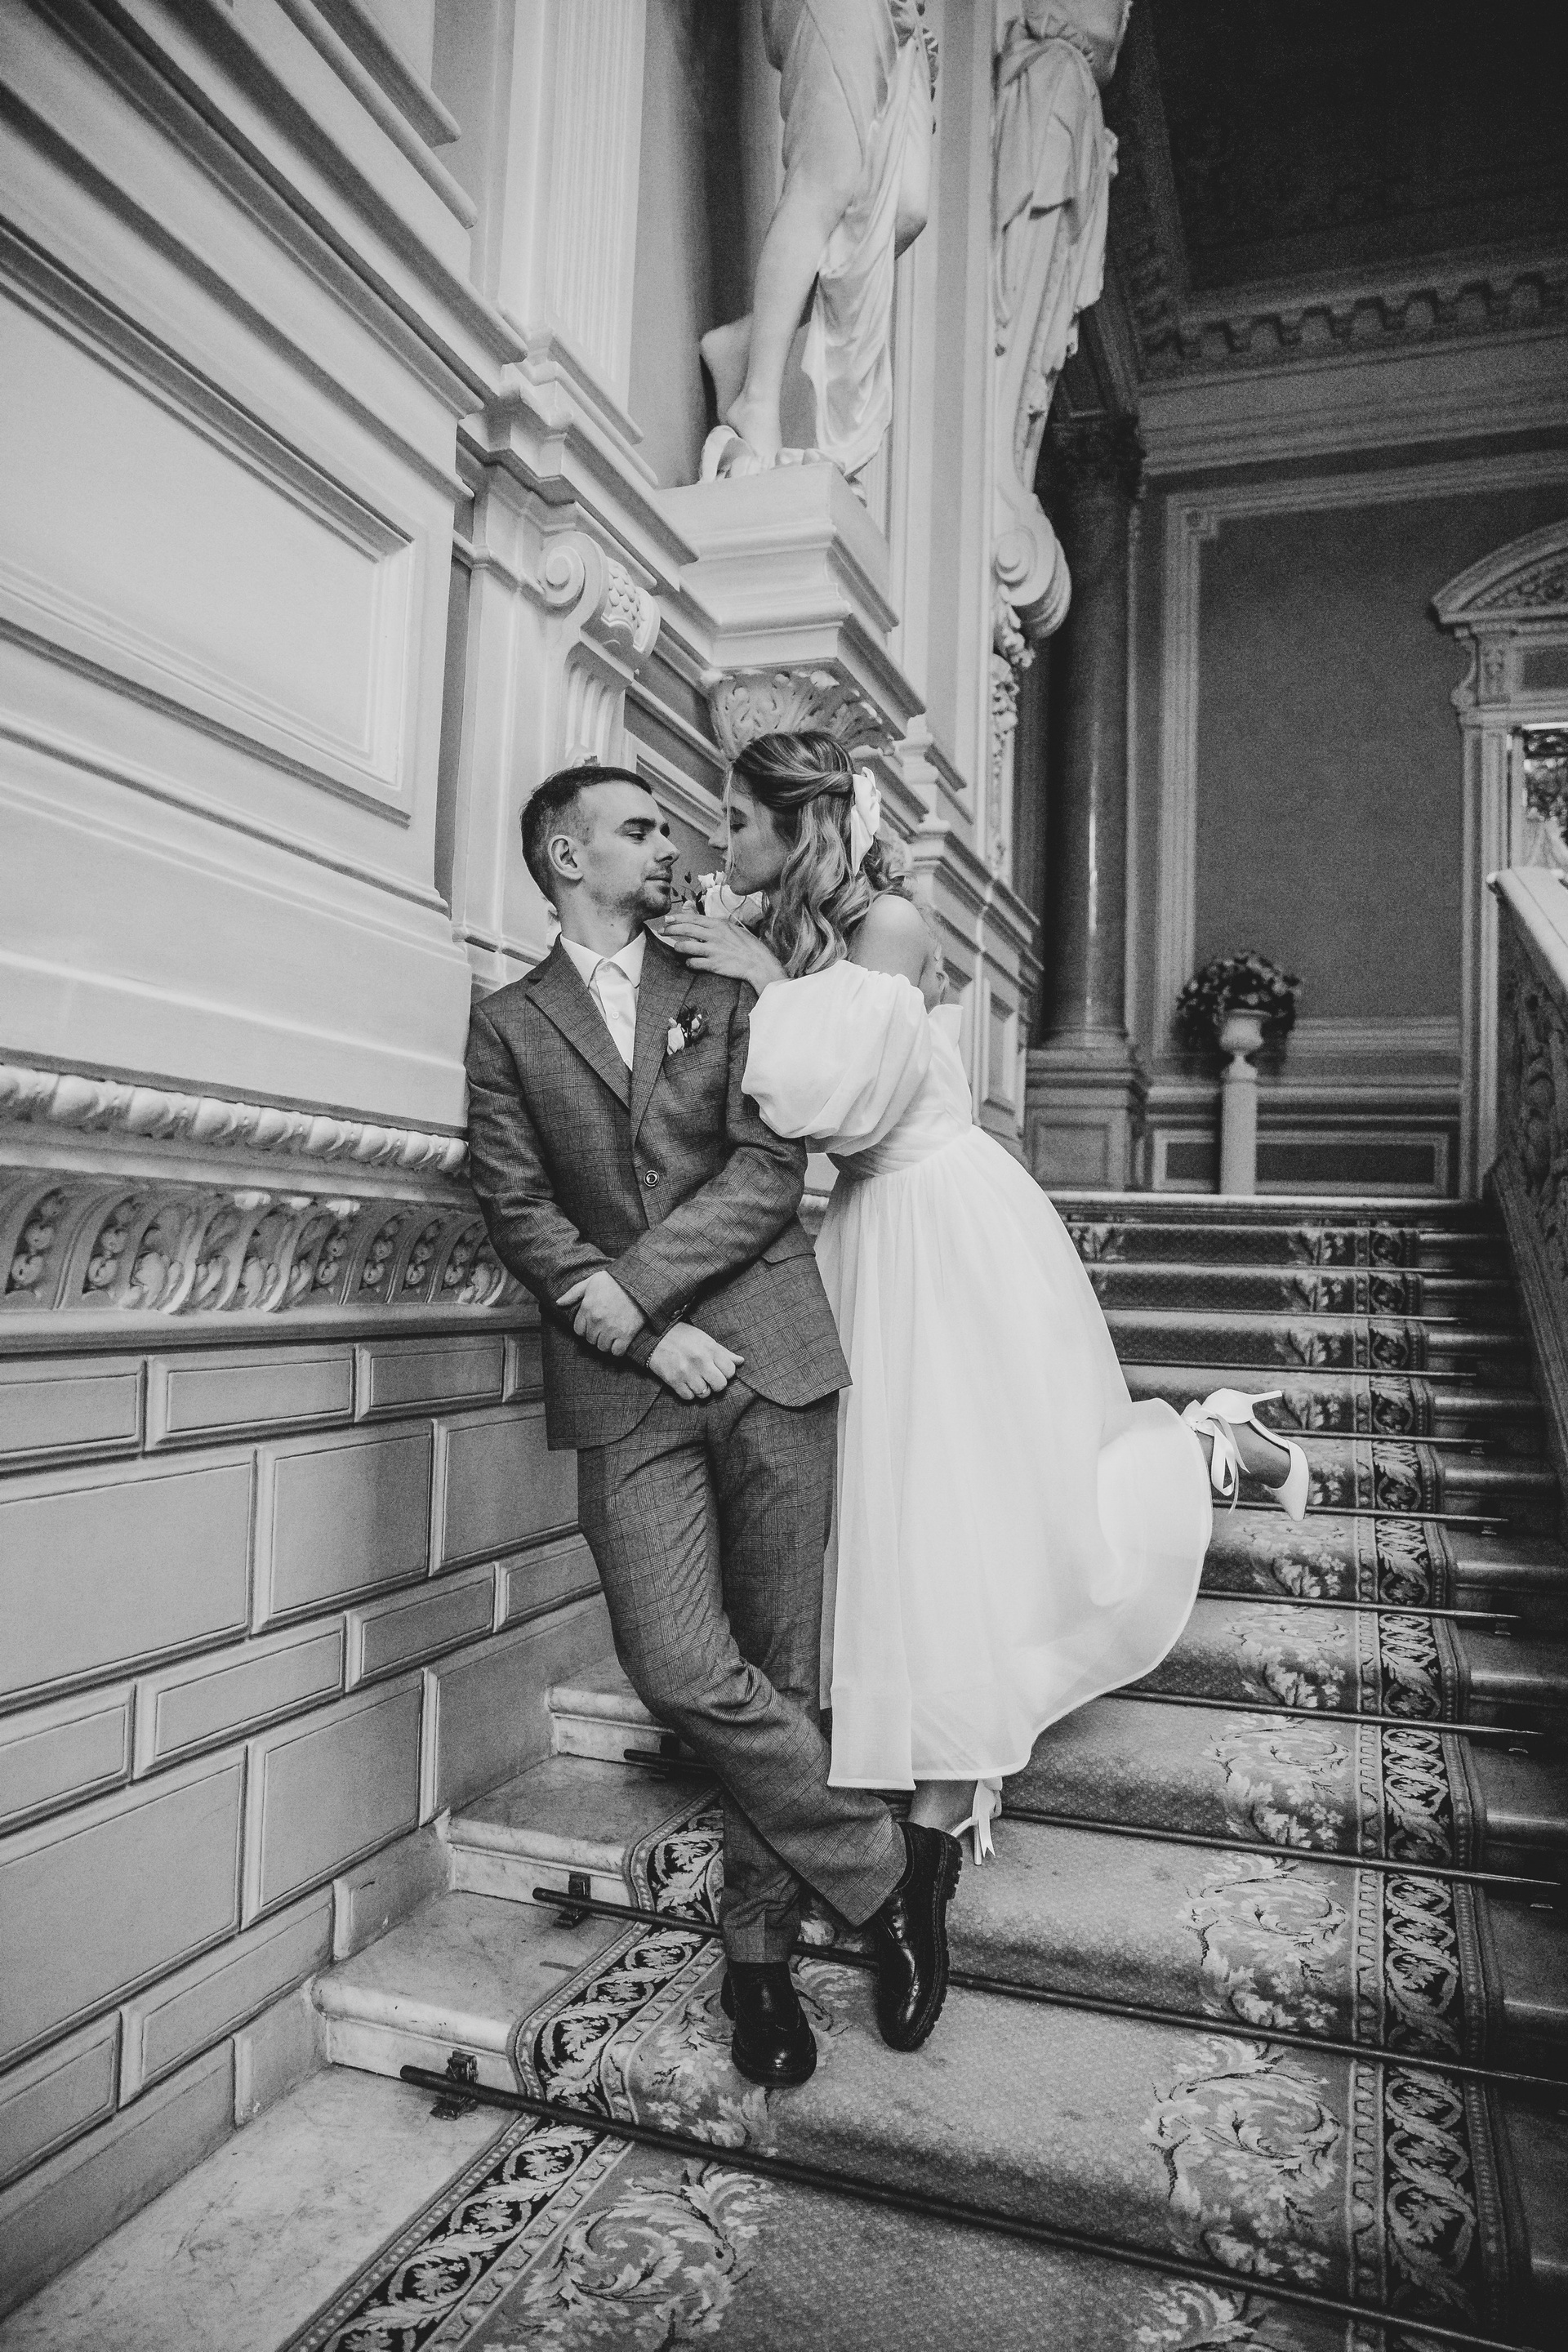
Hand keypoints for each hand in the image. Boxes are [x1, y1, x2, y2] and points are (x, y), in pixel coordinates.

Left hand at [555, 1269, 646, 1354]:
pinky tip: (621, 1340)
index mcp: (587, 1308)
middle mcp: (597, 1320)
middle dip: (596, 1334)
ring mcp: (611, 1329)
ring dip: (607, 1342)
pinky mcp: (626, 1335)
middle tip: (605, 1327)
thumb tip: (558, 1303)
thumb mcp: (591, 1281)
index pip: (578, 1330)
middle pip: (590, 1339)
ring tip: (613, 1333)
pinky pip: (617, 1351)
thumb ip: (573, 1293)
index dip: (585, 1327)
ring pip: (602, 1347)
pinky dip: (619, 1348)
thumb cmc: (615, 1281)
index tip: (594, 1323)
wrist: (639, 1283)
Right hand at [648, 1323, 743, 1400]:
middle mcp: (700, 1361)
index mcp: (710, 1349)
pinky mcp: (673, 1380)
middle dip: (716, 1384)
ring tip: (696, 1380)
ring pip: (705, 1394)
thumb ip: (723, 1352)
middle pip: (721, 1385)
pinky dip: (688, 1393)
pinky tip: (685, 1383)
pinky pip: (688, 1397)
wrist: (653, 1335)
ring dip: (702, 1390)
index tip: (718, 1370)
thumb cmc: (682, 1336)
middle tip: (709, 1378)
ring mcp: (687, 1372)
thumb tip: (740, 1361)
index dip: (726, 1373)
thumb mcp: (704, 1339)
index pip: (730, 1371)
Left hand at [660, 910, 784, 991]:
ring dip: (678, 947)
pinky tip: (691, 962)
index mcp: (718, 924)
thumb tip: (700, 923)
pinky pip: (693, 962)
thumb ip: (716, 926)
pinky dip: (689, 962)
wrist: (758, 962)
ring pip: (685, 946)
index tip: (667, 919)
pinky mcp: (713, 964)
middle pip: (685, 929)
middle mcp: (713, 935)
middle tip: (662, 931)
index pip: (692, 918)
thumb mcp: (732, 929)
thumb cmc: (747, 945)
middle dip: (670, 929)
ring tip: (677, 948)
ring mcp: (712, 950)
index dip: (677, 918)